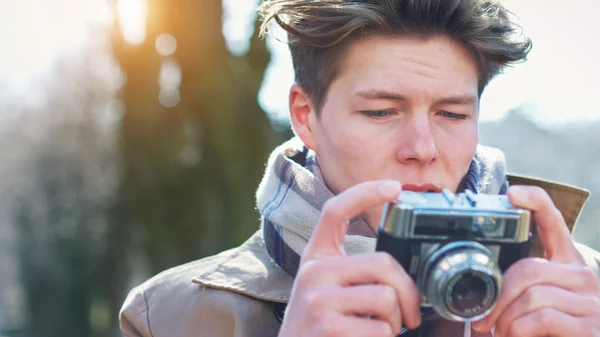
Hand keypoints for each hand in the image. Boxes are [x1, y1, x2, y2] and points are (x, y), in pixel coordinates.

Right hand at [277, 180, 421, 336]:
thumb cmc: (318, 328)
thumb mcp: (326, 291)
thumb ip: (353, 273)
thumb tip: (401, 270)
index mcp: (316, 258)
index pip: (335, 211)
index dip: (365, 193)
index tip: (394, 187)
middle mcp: (313, 272)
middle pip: (384, 262)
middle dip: (409, 294)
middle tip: (410, 316)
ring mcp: (318, 299)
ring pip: (387, 298)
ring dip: (395, 324)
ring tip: (377, 331)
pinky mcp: (327, 327)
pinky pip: (380, 330)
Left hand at [473, 186, 599, 336]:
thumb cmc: (550, 327)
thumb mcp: (536, 300)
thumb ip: (519, 286)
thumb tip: (480, 288)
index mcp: (566, 262)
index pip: (553, 221)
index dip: (534, 201)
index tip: (512, 194)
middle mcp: (583, 276)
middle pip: (528, 269)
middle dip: (498, 298)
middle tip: (484, 320)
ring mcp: (591, 301)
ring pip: (532, 295)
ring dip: (506, 320)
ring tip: (501, 332)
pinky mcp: (591, 326)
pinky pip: (543, 318)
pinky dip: (519, 330)